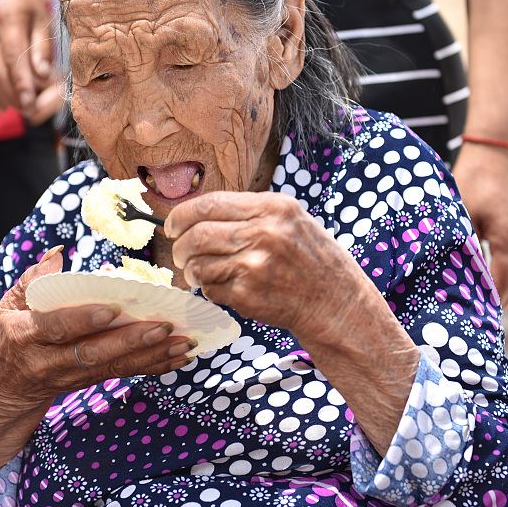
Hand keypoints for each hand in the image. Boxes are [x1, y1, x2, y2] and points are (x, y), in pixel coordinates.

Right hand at [0, 0, 62, 121]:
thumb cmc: (28, 7)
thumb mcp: (43, 19)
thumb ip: (43, 47)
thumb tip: (42, 75)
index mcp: (8, 16)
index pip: (12, 55)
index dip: (21, 82)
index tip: (31, 103)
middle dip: (11, 95)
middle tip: (29, 110)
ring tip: (18, 106)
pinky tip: (1, 104)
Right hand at [0, 247, 194, 482]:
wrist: (1, 391)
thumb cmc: (4, 340)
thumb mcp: (3, 309)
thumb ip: (30, 282)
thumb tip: (58, 254)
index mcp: (25, 336)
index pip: (55, 328)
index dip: (82, 320)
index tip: (111, 309)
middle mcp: (49, 361)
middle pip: (93, 352)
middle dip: (130, 340)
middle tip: (163, 325)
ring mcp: (71, 375)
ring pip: (113, 366)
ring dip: (151, 355)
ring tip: (183, 341)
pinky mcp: (88, 381)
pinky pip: (122, 373)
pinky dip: (153, 365)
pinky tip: (178, 356)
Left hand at [167, 191, 376, 340]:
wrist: (335, 303)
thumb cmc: (311, 260)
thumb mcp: (291, 220)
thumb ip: (249, 213)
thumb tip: (196, 214)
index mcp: (273, 207)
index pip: (209, 203)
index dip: (181, 215)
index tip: (172, 226)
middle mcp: (264, 233)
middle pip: (197, 234)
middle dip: (181, 247)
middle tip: (181, 255)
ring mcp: (255, 265)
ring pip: (199, 264)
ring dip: (193, 272)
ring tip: (203, 275)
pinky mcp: (249, 295)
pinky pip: (210, 290)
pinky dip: (210, 291)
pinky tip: (226, 289)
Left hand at [452, 142, 507, 305]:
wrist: (492, 152)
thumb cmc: (471, 180)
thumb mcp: (459, 212)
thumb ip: (458, 241)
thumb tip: (446, 269)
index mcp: (507, 235)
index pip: (503, 279)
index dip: (492, 301)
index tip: (479, 318)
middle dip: (502, 302)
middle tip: (483, 320)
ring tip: (489, 306)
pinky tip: (496, 280)